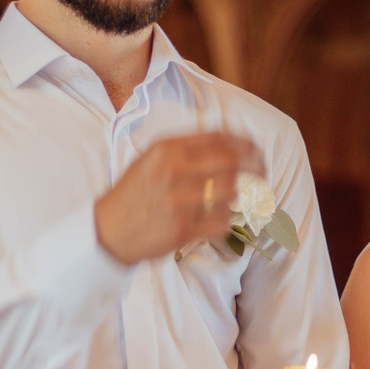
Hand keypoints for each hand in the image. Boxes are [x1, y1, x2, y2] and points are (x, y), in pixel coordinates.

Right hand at [94, 133, 264, 263]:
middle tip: (262, 176)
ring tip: (244, 200)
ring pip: (231, 192)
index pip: (220, 138)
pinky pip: (222, 222)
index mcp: (167, 149)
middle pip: (232, 162)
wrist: (107, 230)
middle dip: (255, 168)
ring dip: (243, 197)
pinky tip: (223, 219)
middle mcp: (173, 171)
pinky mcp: (182, 229)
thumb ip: (186, 148)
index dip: (247, 144)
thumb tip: (230, 142)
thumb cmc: (134, 193)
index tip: (257, 152)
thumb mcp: (151, 159)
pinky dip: (228, 221)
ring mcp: (178, 201)